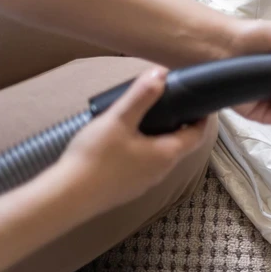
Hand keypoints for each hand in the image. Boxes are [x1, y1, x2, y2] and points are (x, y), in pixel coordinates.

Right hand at [59, 68, 211, 211]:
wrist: (68, 197)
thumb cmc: (96, 158)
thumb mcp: (119, 120)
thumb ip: (141, 96)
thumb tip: (162, 73)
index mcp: (167, 154)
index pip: (197, 135)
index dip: (202, 118)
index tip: (200, 103)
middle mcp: (162, 171)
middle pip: (180, 144)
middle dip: (180, 124)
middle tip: (172, 104)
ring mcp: (146, 182)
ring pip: (161, 155)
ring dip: (161, 137)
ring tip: (148, 118)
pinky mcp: (129, 188)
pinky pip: (145, 164)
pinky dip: (145, 149)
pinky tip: (126, 141)